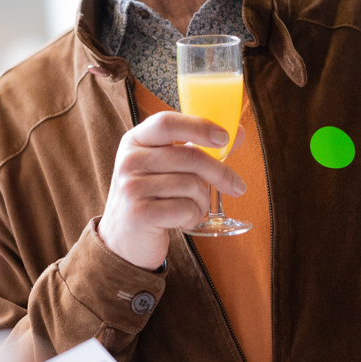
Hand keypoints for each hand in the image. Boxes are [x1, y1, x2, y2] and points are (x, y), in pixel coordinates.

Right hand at [98, 111, 246, 269]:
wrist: (122, 238)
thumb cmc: (151, 197)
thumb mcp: (167, 167)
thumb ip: (198, 148)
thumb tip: (238, 132)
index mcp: (135, 141)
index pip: (167, 123)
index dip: (199, 127)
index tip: (224, 138)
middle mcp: (129, 160)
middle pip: (188, 156)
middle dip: (220, 173)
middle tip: (237, 187)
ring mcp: (131, 187)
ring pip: (191, 185)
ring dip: (203, 201)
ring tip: (194, 208)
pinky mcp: (139, 214)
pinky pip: (185, 209)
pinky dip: (193, 217)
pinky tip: (184, 220)